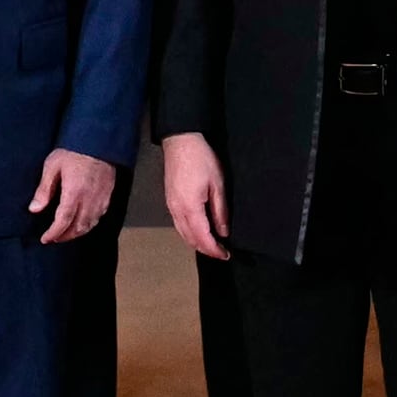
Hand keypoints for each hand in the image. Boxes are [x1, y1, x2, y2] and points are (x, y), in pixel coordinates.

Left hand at [31, 148, 119, 244]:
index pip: (63, 221)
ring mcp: (101, 198)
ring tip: (66, 233)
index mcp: (74, 193)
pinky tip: (83, 222)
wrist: (99, 139)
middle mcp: (89, 199)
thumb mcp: (53, 166)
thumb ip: (44, 189)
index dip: (54, 233)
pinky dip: (90, 224)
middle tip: (54, 238)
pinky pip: (99, 216)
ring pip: (90, 224)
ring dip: (77, 232)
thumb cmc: (74, 150)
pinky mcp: (108, 194)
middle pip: (78, 227)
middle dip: (64, 236)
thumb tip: (34, 209)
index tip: (45, 239)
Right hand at [161, 131, 230, 260]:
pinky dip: (189, 233)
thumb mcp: (218, 184)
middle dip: (206, 250)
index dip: (215, 250)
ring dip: (197, 243)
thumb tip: (224, 231)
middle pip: (190, 239)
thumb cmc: (201, 159)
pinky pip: (178, 225)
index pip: (203, 238)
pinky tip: (199, 231)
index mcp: (190, 208)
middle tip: (222, 252)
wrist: (180, 141)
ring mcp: (171, 206)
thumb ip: (220, 211)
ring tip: (212, 245)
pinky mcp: (169, 201)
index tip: (226, 255)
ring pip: (183, 234)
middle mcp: (177, 211)